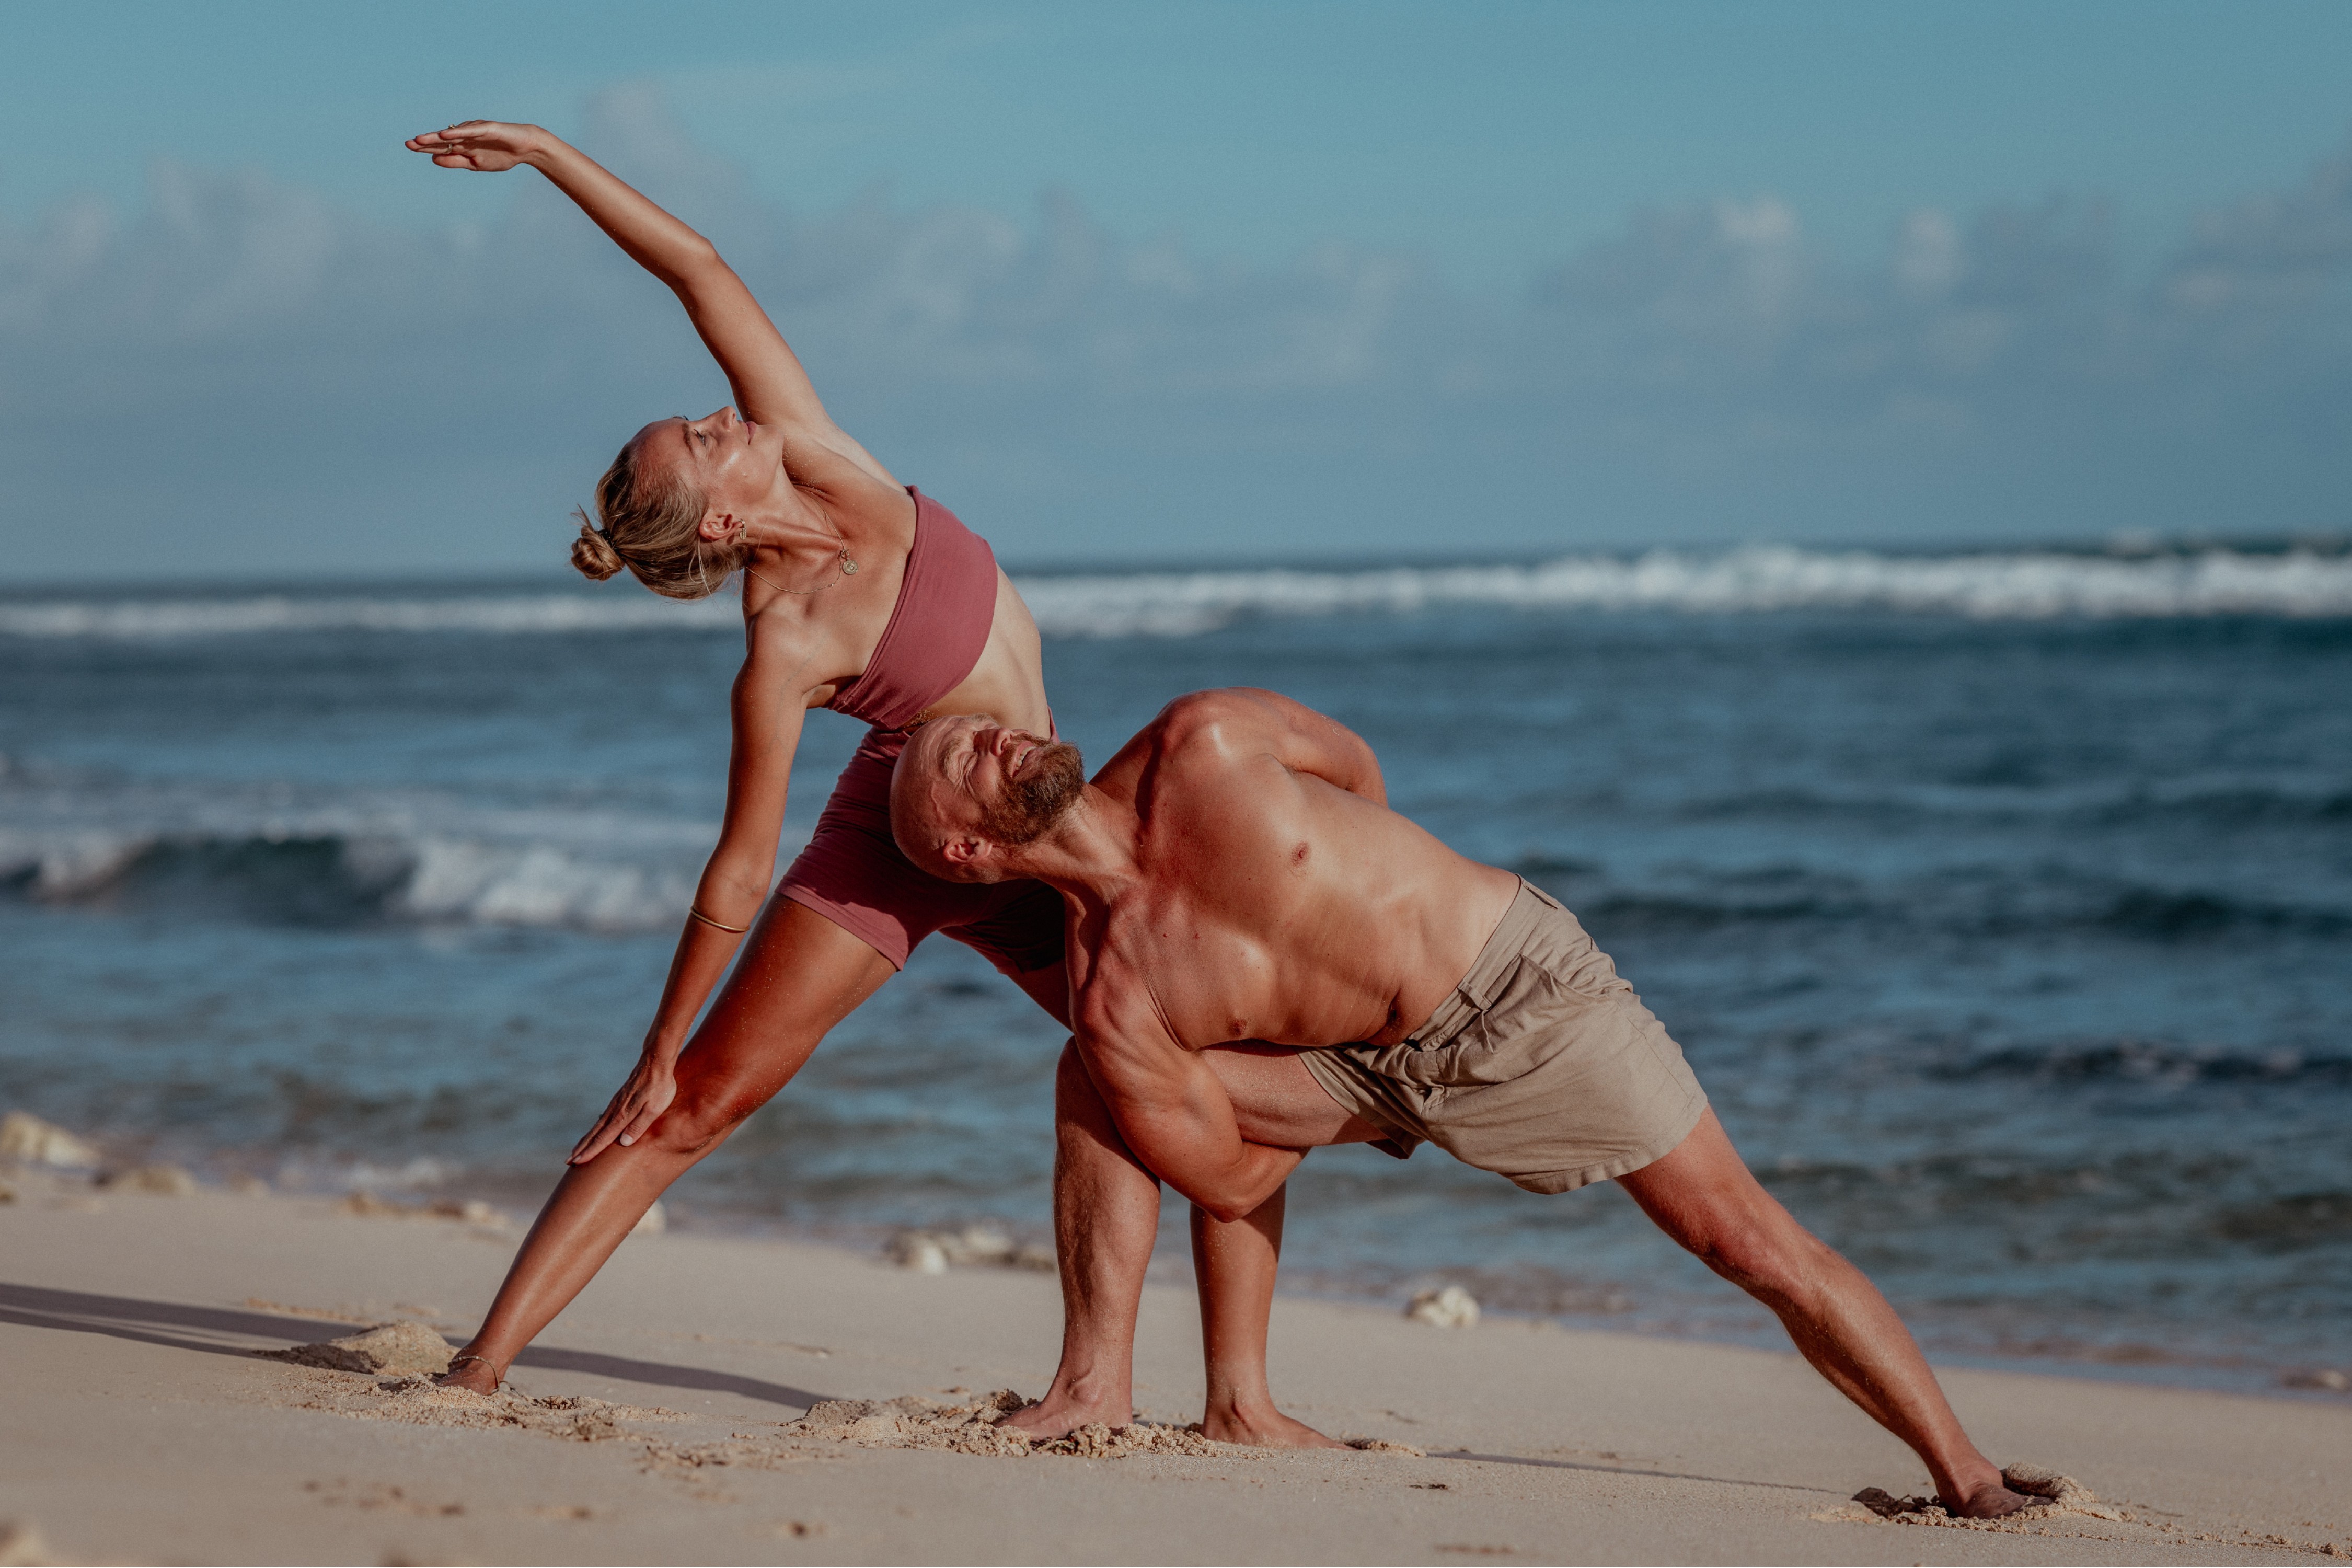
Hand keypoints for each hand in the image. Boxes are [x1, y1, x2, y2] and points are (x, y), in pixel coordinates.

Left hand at [404, 120, 542, 172]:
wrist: (526, 148)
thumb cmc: (502, 156)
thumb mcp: (475, 165)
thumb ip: (455, 162)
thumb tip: (433, 159)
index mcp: (463, 146)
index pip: (440, 147)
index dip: (425, 147)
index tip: (409, 147)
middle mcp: (465, 136)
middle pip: (442, 140)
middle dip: (425, 142)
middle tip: (408, 143)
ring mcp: (475, 131)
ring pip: (452, 135)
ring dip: (435, 137)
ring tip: (419, 140)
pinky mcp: (486, 128)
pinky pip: (468, 131)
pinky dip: (456, 133)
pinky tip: (444, 136)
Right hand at [569, 1052, 677, 1163]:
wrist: (655, 1061)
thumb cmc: (659, 1087)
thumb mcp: (654, 1108)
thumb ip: (639, 1125)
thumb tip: (624, 1143)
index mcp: (623, 1115)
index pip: (603, 1138)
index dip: (591, 1151)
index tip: (577, 1162)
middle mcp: (615, 1111)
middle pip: (595, 1133)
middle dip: (582, 1148)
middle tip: (568, 1161)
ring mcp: (616, 1104)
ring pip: (597, 1126)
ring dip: (585, 1139)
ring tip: (576, 1150)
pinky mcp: (619, 1099)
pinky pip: (603, 1118)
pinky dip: (595, 1129)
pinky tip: (594, 1131)